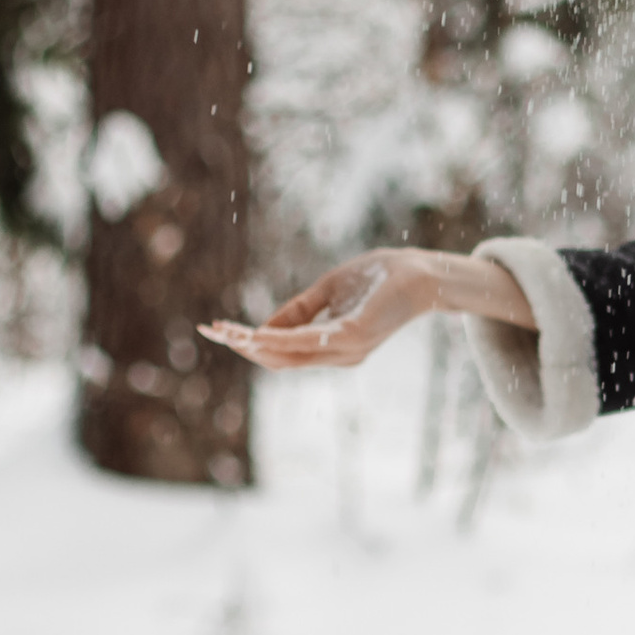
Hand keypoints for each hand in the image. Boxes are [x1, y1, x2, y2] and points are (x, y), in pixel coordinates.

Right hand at [202, 251, 439, 370]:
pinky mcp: (355, 335)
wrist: (422, 273)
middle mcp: (339, 355)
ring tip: (226, 332)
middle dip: (242, 347)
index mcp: (331, 347)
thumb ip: (298, 311)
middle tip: (212, 332)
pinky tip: (259, 333)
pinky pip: (310, 342)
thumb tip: (263, 327)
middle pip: (280, 360)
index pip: (282, 354)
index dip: (247, 344)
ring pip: (290, 355)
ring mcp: (348, 349)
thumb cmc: (378, 279)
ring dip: (254, 344)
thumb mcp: (329, 292)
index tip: (217, 329)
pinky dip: (282, 340)